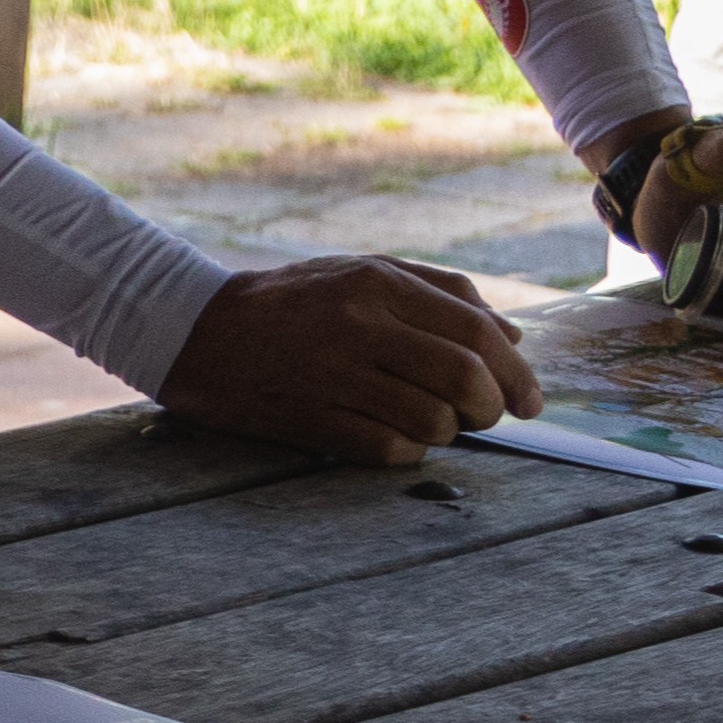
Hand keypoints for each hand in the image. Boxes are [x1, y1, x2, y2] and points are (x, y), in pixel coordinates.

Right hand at [156, 257, 540, 462]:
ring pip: (433, 421)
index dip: (517, 372)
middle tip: (486, 416)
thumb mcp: (361, 272)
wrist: (193, 332)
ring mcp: (333, 375)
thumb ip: (440, 293)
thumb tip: (514, 338)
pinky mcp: (310, 419)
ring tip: (431, 423)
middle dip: (491, 407)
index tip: (529, 399)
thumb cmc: (289, 301)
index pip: (477, 332)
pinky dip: (407, 451)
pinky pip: (390, 449)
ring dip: (446, 432)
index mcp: (376, 284)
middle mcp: (358, 326)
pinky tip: (392, 436)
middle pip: (465, 379)